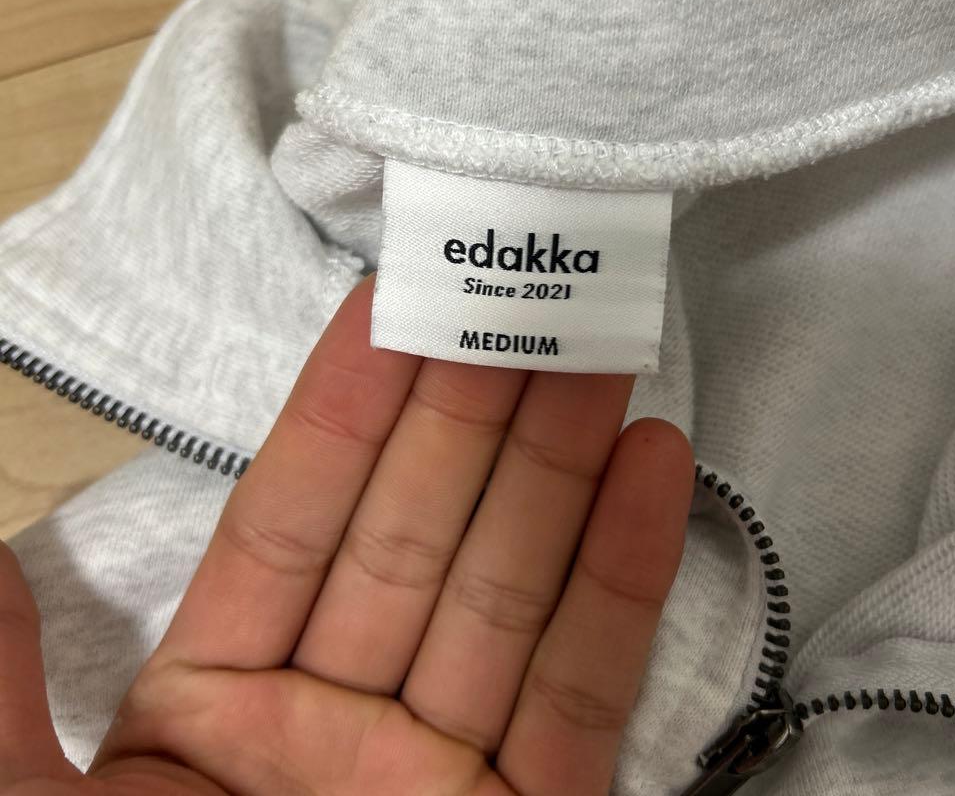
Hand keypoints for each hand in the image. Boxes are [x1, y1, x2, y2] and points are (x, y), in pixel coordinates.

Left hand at [1, 274, 693, 794]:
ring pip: (510, 586)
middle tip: (515, 299)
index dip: (345, 410)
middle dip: (470, 412)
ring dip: (560, 464)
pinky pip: (584, 687)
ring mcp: (442, 776)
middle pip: (419, 530)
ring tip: (595, 352)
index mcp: (212, 713)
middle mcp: (336, 726)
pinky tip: (649, 464)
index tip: (389, 308)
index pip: (293, 517)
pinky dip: (623, 575)